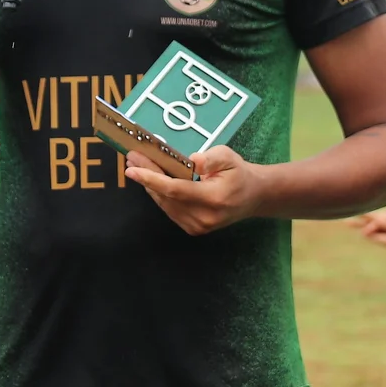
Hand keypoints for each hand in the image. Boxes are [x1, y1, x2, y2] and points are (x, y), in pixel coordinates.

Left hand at [125, 147, 267, 235]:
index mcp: (213, 199)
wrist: (254, 196)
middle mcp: (204, 217)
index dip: (152, 179)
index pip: (175, 190)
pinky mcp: (194, 229)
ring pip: (165, 205)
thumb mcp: (228, 157)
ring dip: (149, 186)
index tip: (133, 169)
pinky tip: (152, 181)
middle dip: (146, 178)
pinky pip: (170, 210)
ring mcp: (198, 227)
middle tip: (132, 159)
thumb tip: (190, 161)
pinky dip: (160, 195)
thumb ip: (209, 158)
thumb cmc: (239, 173)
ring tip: (137, 167)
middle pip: (166, 197)